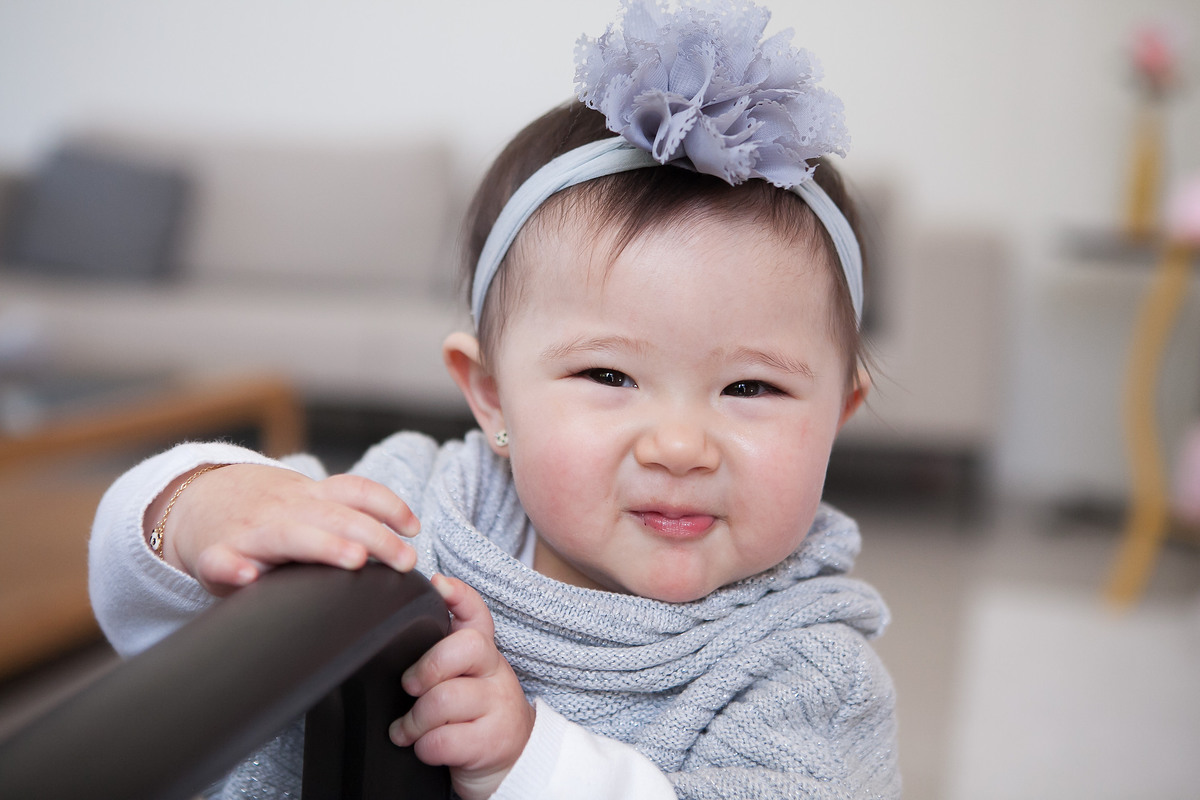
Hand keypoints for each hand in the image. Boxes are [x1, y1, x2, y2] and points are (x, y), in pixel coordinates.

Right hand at [148, 464, 419, 595]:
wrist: (194, 503)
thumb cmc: (266, 515)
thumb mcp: (306, 505)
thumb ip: (344, 518)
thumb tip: (399, 547)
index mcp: (310, 497)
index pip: (356, 491)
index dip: (389, 505)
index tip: (414, 528)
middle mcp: (285, 509)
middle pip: (336, 516)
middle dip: (375, 537)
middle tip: (405, 561)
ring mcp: (250, 531)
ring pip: (290, 534)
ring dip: (324, 545)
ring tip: (354, 559)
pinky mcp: (215, 555)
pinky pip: (220, 561)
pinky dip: (232, 567)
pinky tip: (247, 576)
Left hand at [389, 575, 534, 799]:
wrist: (510, 764)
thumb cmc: (472, 717)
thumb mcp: (462, 680)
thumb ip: (440, 656)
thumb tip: (395, 633)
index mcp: (484, 654)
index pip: (477, 615)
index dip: (460, 595)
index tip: (438, 584)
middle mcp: (495, 673)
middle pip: (463, 649)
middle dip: (426, 668)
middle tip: (410, 687)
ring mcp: (497, 707)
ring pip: (443, 700)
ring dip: (414, 721)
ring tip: (408, 730)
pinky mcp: (491, 742)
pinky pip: (443, 740)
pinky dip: (424, 748)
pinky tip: (425, 748)